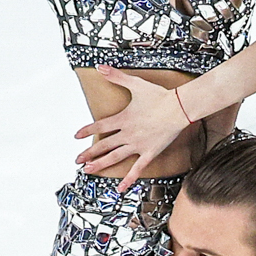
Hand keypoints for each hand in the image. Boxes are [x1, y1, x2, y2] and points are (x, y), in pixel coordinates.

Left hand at [73, 65, 190, 190]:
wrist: (179, 108)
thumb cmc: (159, 96)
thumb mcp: (135, 84)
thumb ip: (116, 76)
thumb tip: (100, 66)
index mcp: (123, 119)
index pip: (100, 126)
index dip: (87, 131)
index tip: (76, 136)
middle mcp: (127, 134)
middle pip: (104, 145)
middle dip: (89, 153)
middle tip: (78, 160)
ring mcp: (138, 145)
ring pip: (115, 157)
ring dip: (101, 164)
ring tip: (88, 171)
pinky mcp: (149, 153)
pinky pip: (137, 169)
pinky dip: (128, 179)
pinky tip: (120, 188)